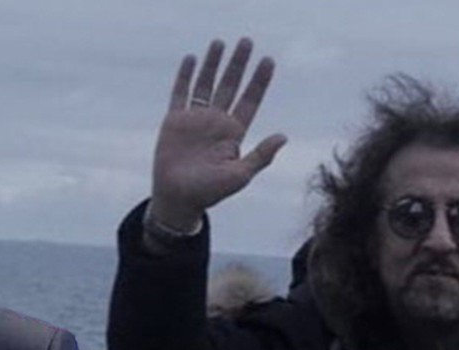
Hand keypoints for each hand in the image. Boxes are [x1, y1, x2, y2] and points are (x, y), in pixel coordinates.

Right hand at [150, 38, 287, 231]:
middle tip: (247, 41)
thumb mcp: (239, 175)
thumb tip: (284, 136)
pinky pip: (181, 93)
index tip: (268, 61)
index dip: (259, 81)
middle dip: (239, 64)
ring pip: (206, 85)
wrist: (177, 199)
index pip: (250, 101)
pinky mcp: (175, 121)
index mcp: (234, 134)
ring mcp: (196, 120)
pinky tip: (192, 59)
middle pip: (230, 86)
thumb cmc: (210, 192)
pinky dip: (185, 76)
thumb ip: (260, 155)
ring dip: (213, 64)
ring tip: (220, 43)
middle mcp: (216, 122)